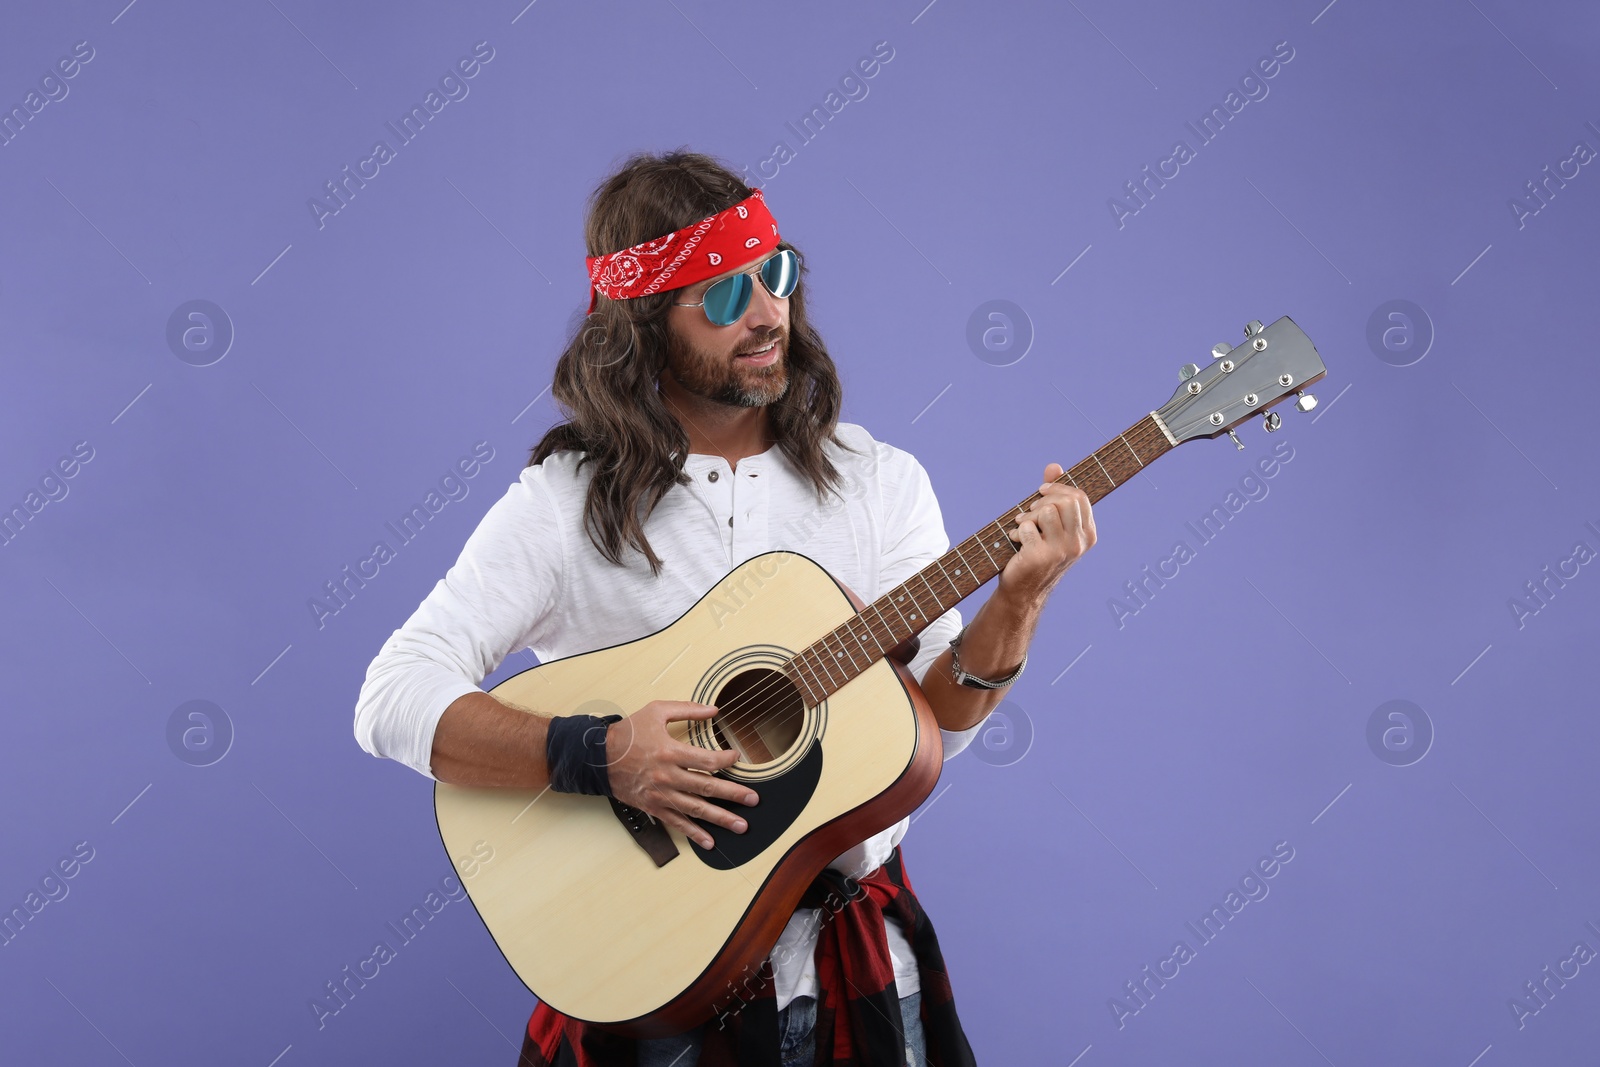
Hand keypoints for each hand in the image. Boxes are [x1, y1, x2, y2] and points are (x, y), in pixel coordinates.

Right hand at [604, 701, 757, 849]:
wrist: (598, 757)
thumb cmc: (627, 733)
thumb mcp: (657, 712)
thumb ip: (687, 709)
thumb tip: (714, 709)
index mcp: (671, 752)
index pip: (708, 760)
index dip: (727, 760)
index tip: (737, 757)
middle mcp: (668, 776)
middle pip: (708, 787)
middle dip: (734, 795)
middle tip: (754, 800)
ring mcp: (661, 795)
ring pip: (696, 809)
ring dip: (721, 819)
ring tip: (741, 826)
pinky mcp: (654, 807)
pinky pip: (677, 822)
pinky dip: (694, 834)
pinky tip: (709, 842)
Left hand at [996, 462, 1096, 605]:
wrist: (1023, 589)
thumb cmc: (1036, 552)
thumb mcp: (1049, 523)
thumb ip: (1054, 494)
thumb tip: (1053, 466)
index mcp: (1088, 534)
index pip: (1079, 497)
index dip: (1058, 488)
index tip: (1041, 490)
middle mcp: (1079, 543)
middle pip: (1066, 501)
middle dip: (1043, 500)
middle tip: (1029, 510)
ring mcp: (1062, 551)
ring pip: (1046, 511)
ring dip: (1027, 516)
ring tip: (1021, 527)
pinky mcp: (1041, 556)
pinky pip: (1027, 527)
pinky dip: (1016, 531)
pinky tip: (1015, 543)